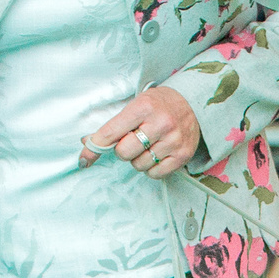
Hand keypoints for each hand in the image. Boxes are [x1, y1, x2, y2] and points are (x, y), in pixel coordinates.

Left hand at [82, 85, 200, 179]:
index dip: (94, 147)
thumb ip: (113, 125)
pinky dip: (151, 168)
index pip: (111, 133)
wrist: (194, 103)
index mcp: (144, 107)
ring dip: (138, 159)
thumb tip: (87, 143)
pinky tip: (157, 154)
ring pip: (139, 165)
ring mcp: (173, 140)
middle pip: (124, 153)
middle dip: (123, 150)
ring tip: (148, 146)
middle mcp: (160, 123)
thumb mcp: (136, 104)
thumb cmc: (159, 104)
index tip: (84, 160)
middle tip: (132, 141)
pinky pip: (155, 174)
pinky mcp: (183, 155)